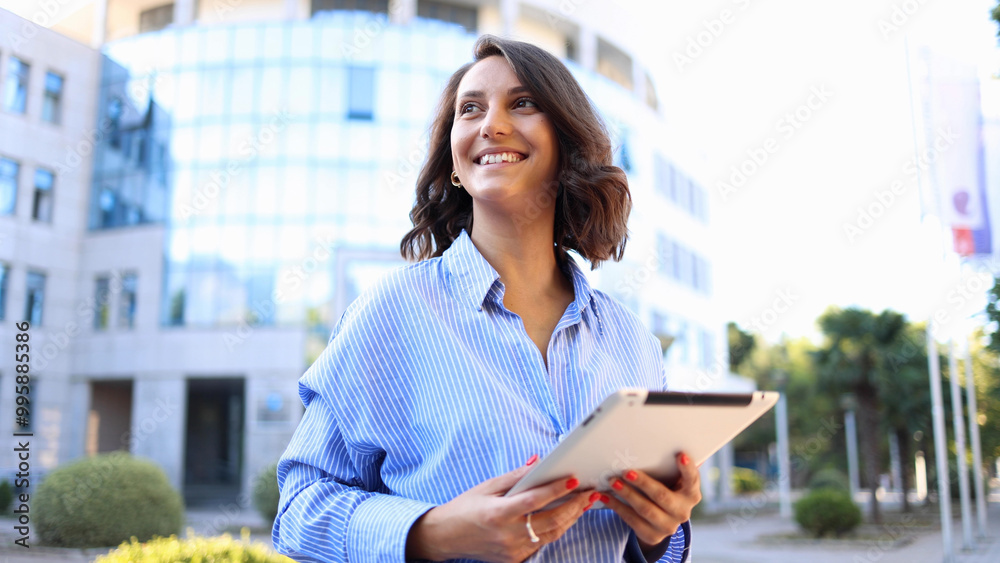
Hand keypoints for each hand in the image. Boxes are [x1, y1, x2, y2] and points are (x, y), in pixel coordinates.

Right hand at [406, 456, 597, 562]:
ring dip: (570, 518)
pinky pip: (541, 544)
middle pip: (551, 520)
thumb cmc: (465, 507)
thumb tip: (538, 462)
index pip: (535, 500)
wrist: (446, 537)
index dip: (557, 490)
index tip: (575, 480)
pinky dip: (554, 530)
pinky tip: (565, 518)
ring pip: (551, 534)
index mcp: (498, 513)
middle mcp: (507, 534)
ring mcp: (512, 550)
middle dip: (574, 505)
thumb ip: (515, 476)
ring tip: (584, 504)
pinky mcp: (514, 560)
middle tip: (590, 492)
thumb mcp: (487, 486)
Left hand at [600, 452, 700, 549]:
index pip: (692, 480)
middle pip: (662, 496)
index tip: (680, 454)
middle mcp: (683, 512)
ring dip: (627, 494)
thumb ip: (669, 467)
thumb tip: (660, 441)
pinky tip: (605, 496)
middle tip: (627, 471)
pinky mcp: (652, 536)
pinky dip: (616, 506)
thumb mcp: (671, 481)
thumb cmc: (665, 490)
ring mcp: (668, 526)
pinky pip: (631, 520)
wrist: (661, 523)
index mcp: (691, 494)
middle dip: (643, 483)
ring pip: (645, 509)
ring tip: (613, 482)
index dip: (688, 468)